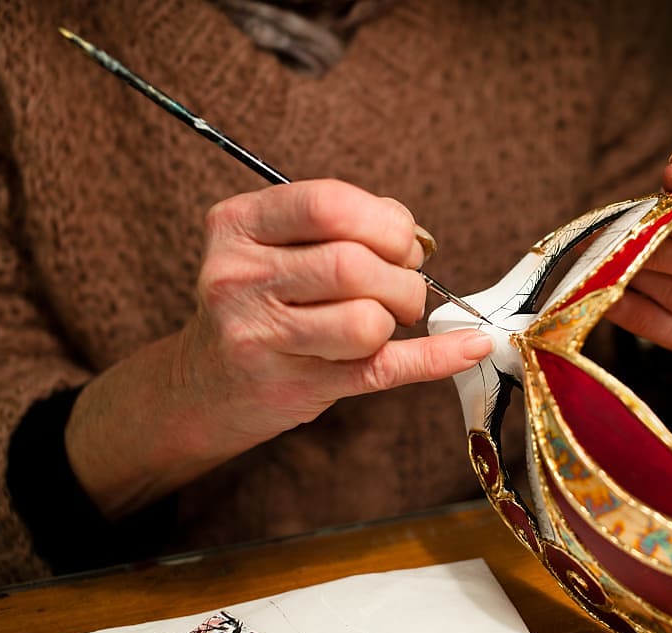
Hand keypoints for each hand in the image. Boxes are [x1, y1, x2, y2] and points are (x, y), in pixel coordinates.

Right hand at [66, 179, 492, 515]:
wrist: (201, 384)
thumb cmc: (257, 301)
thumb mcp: (271, 244)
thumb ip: (338, 224)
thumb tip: (415, 236)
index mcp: (237, 225)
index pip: (327, 204)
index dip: (385, 221)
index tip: (401, 241)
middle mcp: (239, 279)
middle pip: (352, 265)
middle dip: (401, 274)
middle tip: (404, 286)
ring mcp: (261, 340)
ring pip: (365, 322)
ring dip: (399, 317)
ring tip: (390, 317)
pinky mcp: (294, 389)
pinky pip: (382, 370)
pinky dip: (437, 358)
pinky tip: (469, 347)